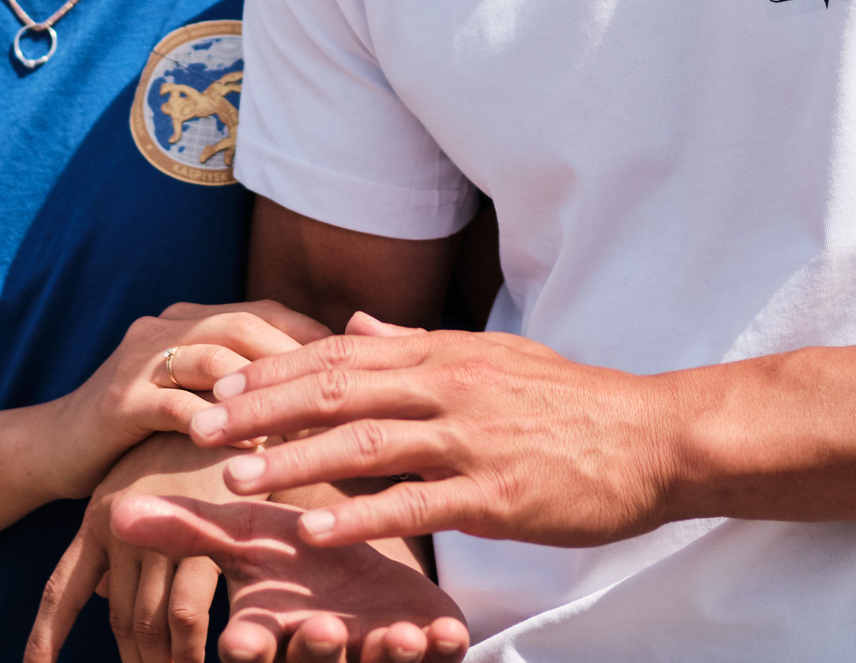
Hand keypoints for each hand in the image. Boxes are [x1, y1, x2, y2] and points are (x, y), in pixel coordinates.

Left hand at [27, 434, 235, 662]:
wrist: (231, 402)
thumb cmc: (189, 449)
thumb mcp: (140, 488)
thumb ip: (120, 546)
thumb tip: (100, 598)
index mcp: (97, 517)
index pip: (61, 591)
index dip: (46, 637)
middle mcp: (119, 527)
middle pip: (118, 619)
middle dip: (131, 662)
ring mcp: (159, 532)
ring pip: (150, 623)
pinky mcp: (202, 536)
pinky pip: (187, 613)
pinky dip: (190, 648)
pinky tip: (199, 661)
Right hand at [45, 302, 333, 501]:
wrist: (51, 450)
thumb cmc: (141, 434)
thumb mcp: (195, 401)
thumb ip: (244, 389)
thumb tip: (325, 401)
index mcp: (192, 321)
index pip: (266, 312)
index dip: (313, 337)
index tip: (359, 369)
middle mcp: (168, 328)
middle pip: (246, 324)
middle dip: (297, 358)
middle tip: (343, 396)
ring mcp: (139, 360)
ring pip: (213, 358)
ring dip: (261, 390)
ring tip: (305, 423)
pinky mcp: (117, 401)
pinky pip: (172, 404)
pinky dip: (212, 424)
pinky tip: (246, 452)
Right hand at [111, 495, 467, 662]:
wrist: (371, 567)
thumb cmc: (300, 554)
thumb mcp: (249, 539)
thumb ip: (192, 531)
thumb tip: (117, 511)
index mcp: (270, 631)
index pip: (248, 650)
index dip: (246, 647)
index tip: (240, 636)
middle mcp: (317, 653)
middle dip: (314, 654)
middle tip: (321, 627)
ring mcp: (371, 660)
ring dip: (381, 658)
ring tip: (395, 634)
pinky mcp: (426, 655)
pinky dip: (440, 652)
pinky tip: (445, 630)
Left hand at [191, 313, 672, 549]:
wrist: (653, 439)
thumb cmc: (573, 402)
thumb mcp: (495, 356)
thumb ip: (417, 343)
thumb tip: (353, 325)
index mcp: (444, 355)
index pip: (341, 356)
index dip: (276, 372)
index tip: (220, 388)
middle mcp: (449, 386)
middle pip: (337, 391)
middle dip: (264, 411)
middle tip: (201, 430)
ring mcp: (471, 439)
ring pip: (363, 446)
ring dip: (294, 462)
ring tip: (236, 481)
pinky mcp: (495, 493)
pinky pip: (414, 503)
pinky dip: (359, 517)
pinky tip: (312, 531)